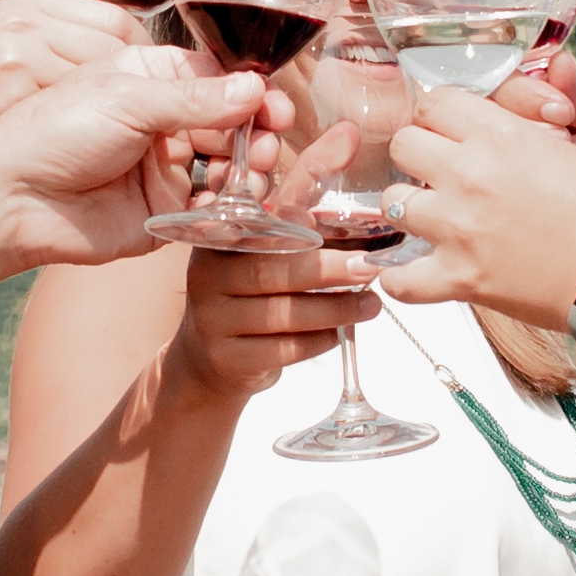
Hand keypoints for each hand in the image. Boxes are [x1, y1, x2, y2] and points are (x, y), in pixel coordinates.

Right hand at [0, 0, 142, 183]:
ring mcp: (21, 50)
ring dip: (119, 108)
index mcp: (29, 6)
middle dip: (136, 85)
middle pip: (115, 47)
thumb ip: (55, 48)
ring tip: (121, 134)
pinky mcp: (15, 86)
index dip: (141, 57)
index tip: (147, 88)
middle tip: (145, 118)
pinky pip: (78, 105)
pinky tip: (92, 144)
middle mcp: (27, 21)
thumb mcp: (6, 54)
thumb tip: (122, 61)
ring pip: (102, 77)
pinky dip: (94, 126)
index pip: (117, 20)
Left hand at [0, 48, 264, 263]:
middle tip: (265, 143)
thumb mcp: (128, 98)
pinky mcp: (162, 213)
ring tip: (250, 173)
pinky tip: (235, 204)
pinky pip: (211, 211)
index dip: (252, 92)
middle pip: (230, 123)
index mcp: (149, 79)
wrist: (16, 198)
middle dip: (255, 132)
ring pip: (227, 167)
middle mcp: (161, 122)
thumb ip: (196, 97)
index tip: (276, 107)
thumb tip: (254, 88)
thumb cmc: (56, 132)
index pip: (217, 79)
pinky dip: (230, 209)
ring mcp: (163, 169)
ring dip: (248, 169)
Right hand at [165, 239, 381, 404]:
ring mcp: (213, 323)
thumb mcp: (255, 261)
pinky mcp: (228, 360)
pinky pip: (283, 349)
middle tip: (367, 268)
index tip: (321, 223)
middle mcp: (205, 280)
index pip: (252, 230)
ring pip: (281, 315)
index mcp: (214, 244)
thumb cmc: (247, 299)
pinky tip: (339, 333)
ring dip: (333, 309)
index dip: (286, 225)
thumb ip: (285, 235)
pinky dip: (318, 341)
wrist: (210, 361)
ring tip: (370, 304)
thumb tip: (334, 214)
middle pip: (269, 272)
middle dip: (325, 270)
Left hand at [375, 93, 575, 322]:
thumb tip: (487, 125)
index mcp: (501, 135)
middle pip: (404, 144)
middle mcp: (470, 174)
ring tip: (432, 219)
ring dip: (410, 209)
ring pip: (392, 204)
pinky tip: (410, 272)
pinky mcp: (460, 278)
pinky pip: (399, 280)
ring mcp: (458, 228)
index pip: (436, 103)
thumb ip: (517, 131)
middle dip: (418, 154)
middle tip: (438, 171)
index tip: (447, 129)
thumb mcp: (566, 149)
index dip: (440, 116)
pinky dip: (399, 279)